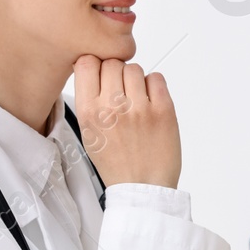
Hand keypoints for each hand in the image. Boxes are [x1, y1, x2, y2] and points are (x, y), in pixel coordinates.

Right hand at [73, 55, 181, 188]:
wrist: (142, 187)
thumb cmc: (117, 163)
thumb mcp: (89, 133)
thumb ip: (89, 101)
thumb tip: (93, 70)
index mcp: (90, 112)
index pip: (85, 63)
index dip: (94, 65)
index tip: (99, 74)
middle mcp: (113, 107)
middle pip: (112, 63)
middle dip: (116, 73)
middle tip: (121, 92)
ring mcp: (140, 107)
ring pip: (134, 68)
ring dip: (135, 79)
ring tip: (136, 100)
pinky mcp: (164, 110)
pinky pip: (157, 77)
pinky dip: (154, 86)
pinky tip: (150, 102)